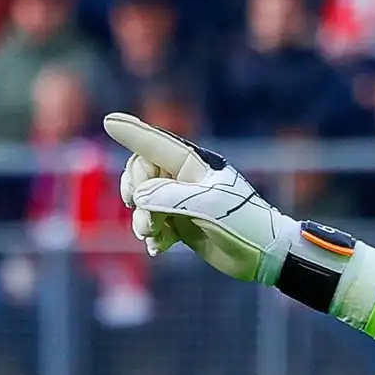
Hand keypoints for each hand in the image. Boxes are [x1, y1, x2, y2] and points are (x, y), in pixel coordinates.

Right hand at [103, 112, 300, 284]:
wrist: (265, 254)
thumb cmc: (245, 222)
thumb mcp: (209, 207)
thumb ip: (170, 197)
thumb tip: (137, 196)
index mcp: (195, 165)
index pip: (156, 144)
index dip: (132, 132)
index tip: (109, 120)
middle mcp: (186, 179)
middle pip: (140, 173)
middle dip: (134, 194)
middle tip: (145, 217)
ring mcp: (182, 201)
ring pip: (142, 201)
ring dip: (141, 221)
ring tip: (156, 236)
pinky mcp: (182, 223)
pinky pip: (151, 223)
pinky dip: (151, 236)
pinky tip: (160, 248)